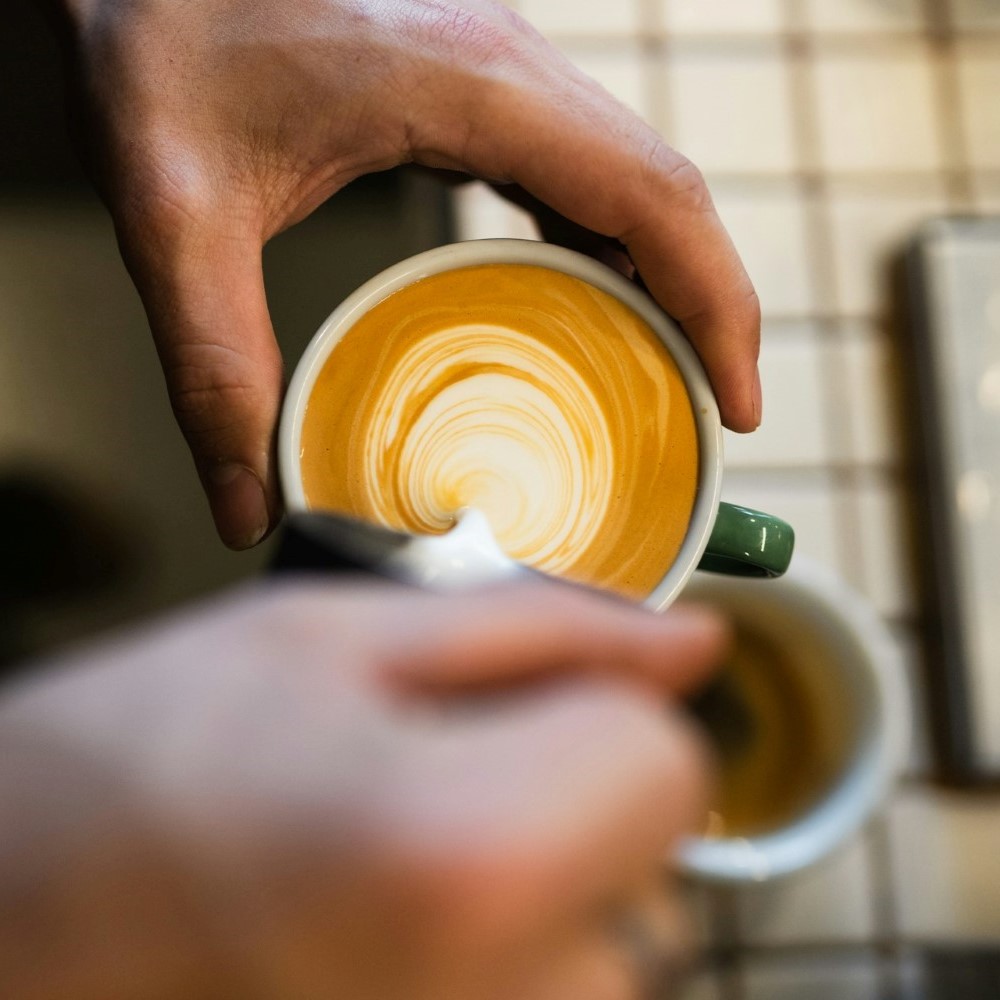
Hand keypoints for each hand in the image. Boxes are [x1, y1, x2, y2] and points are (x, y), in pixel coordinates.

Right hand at [0, 580, 723, 999]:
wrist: (6, 911)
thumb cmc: (143, 758)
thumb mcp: (335, 638)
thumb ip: (542, 631)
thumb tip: (692, 644)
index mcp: (470, 850)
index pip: (670, 768)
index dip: (599, 714)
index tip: (517, 707)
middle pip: (653, 872)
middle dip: (572, 801)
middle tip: (428, 781)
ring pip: (613, 956)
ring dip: (543, 887)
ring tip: (400, 859)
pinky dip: (507, 957)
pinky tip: (400, 924)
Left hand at [55, 0, 760, 548]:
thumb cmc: (156, 29)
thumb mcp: (176, 209)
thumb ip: (213, 364)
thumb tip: (248, 504)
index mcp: (472, 84)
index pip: (655, 196)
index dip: (721, 304)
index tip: (736, 401)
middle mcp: (511, 66)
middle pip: (669, 192)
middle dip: (711, 306)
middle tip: (709, 415)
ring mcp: (500, 70)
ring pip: (633, 178)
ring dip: (668, 277)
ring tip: (667, 377)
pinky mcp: (474, 85)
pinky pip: (578, 170)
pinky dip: (607, 248)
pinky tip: (590, 306)